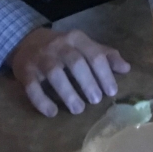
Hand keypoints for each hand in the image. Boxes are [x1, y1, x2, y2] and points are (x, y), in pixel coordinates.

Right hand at [10, 28, 130, 116]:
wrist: (27, 40)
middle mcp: (59, 46)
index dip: (105, 74)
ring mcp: (40, 58)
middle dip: (88, 83)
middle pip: (76, 63)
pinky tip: (52, 112)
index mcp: (76, 39)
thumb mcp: (84, 45)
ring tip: (78, 109)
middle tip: (96, 101)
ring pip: (55, 74)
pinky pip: (32, 87)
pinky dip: (42, 101)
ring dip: (68, 93)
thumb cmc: (62, 47)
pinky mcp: (25, 71)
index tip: (111, 92)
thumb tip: (127, 68)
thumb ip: (104, 55)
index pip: (94, 55)